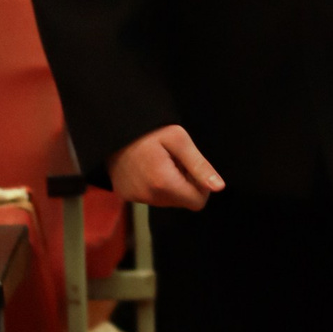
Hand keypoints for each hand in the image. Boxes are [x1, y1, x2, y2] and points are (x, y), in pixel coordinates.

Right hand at [110, 125, 225, 209]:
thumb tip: (218, 187)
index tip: (191, 167)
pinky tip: (148, 168)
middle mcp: (148, 196)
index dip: (200, 186)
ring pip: (167, 201)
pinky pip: (151, 198)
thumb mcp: (179, 140)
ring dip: (170, 186)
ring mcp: (135, 198)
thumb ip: (200, 166)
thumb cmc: (149, 130)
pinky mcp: (126, 196)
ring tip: (160, 163)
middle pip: (182, 202)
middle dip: (185, 185)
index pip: (197, 202)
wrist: (114, 128)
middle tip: (175, 161)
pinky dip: (155, 186)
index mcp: (163, 183)